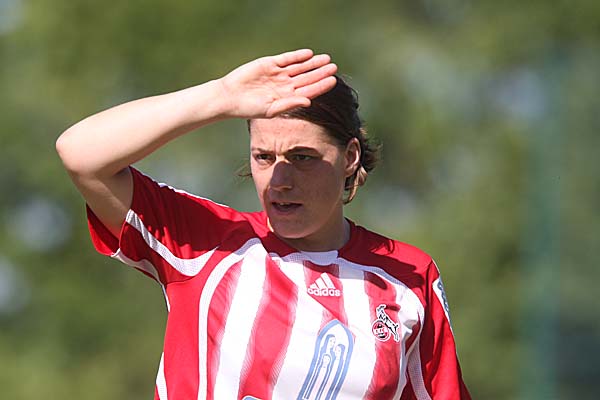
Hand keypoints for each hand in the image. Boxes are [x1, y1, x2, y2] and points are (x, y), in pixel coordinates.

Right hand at [218, 49, 337, 117]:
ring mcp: (278, 73)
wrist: (230, 97)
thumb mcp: (271, 110)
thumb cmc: (249, 108)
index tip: (333, 81)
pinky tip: (308, 54)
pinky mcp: (269, 64)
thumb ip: (290, 104)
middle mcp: (285, 85)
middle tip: (333, 67)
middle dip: (320, 72)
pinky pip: (286, 59)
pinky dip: (297, 56)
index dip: (321, 86)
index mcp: (288, 97)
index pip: (309, 90)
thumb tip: (309, 101)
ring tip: (326, 59)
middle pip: (307, 77)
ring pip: (299, 67)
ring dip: (312, 63)